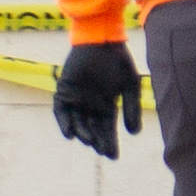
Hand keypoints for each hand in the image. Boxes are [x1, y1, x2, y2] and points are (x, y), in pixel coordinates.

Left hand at [52, 38, 142, 159]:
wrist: (102, 39)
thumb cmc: (118, 60)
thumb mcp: (130, 86)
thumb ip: (132, 109)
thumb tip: (134, 134)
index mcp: (105, 105)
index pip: (106, 129)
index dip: (110, 143)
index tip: (113, 156)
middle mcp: (89, 104)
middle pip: (92, 129)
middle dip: (98, 141)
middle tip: (103, 151)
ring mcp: (76, 98)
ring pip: (77, 122)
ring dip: (82, 133)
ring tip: (90, 141)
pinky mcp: (64, 90)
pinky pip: (60, 110)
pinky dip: (63, 122)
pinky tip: (69, 133)